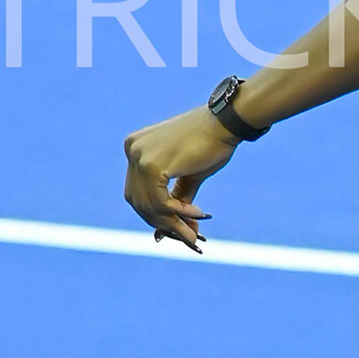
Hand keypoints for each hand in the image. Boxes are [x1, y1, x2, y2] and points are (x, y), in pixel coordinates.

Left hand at [123, 105, 237, 250]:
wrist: (226, 122)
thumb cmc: (212, 142)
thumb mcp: (189, 174)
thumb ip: (177, 197)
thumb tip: (174, 228)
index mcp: (136, 147)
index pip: (137, 191)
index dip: (155, 214)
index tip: (177, 227)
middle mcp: (132, 150)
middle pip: (138, 200)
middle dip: (162, 222)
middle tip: (187, 236)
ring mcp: (139, 157)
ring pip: (149, 205)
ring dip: (173, 223)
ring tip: (194, 232)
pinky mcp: (151, 166)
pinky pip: (161, 202)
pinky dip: (179, 213)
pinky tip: (198, 214)